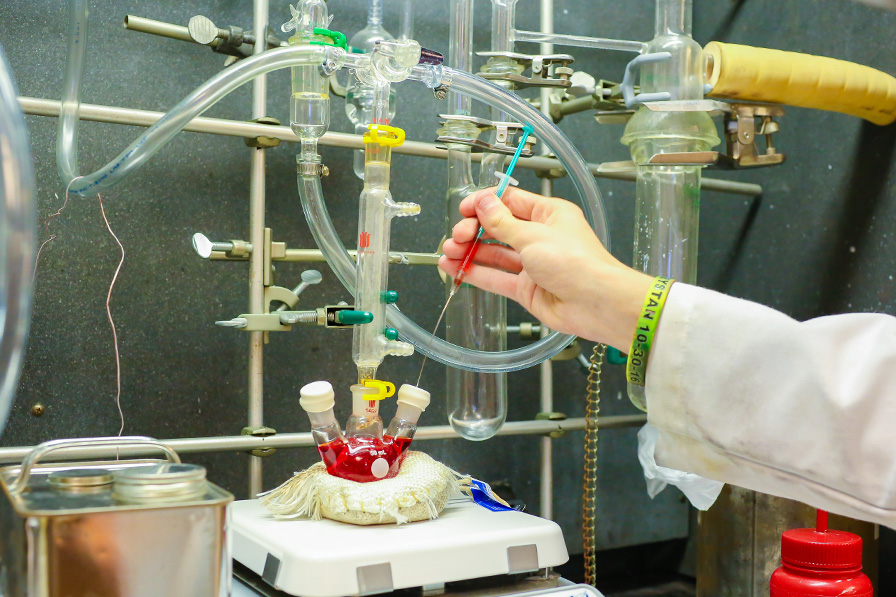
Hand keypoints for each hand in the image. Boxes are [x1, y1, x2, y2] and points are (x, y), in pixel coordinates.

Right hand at [438, 187, 652, 349]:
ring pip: (494, 254)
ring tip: (448, 251)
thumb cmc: (577, 263)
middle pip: (498, 228)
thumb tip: (483, 203)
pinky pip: (496, 278)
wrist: (596, 303)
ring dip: (469, 251)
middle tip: (458, 235)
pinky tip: (454, 268)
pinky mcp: (526, 288)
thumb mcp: (533, 235)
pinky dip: (475, 272)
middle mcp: (540, 237)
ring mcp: (533, 264)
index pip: (510, 202)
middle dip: (474, 229)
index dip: (484, 204)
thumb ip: (502, 223)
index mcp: (549, 214)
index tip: (464, 209)